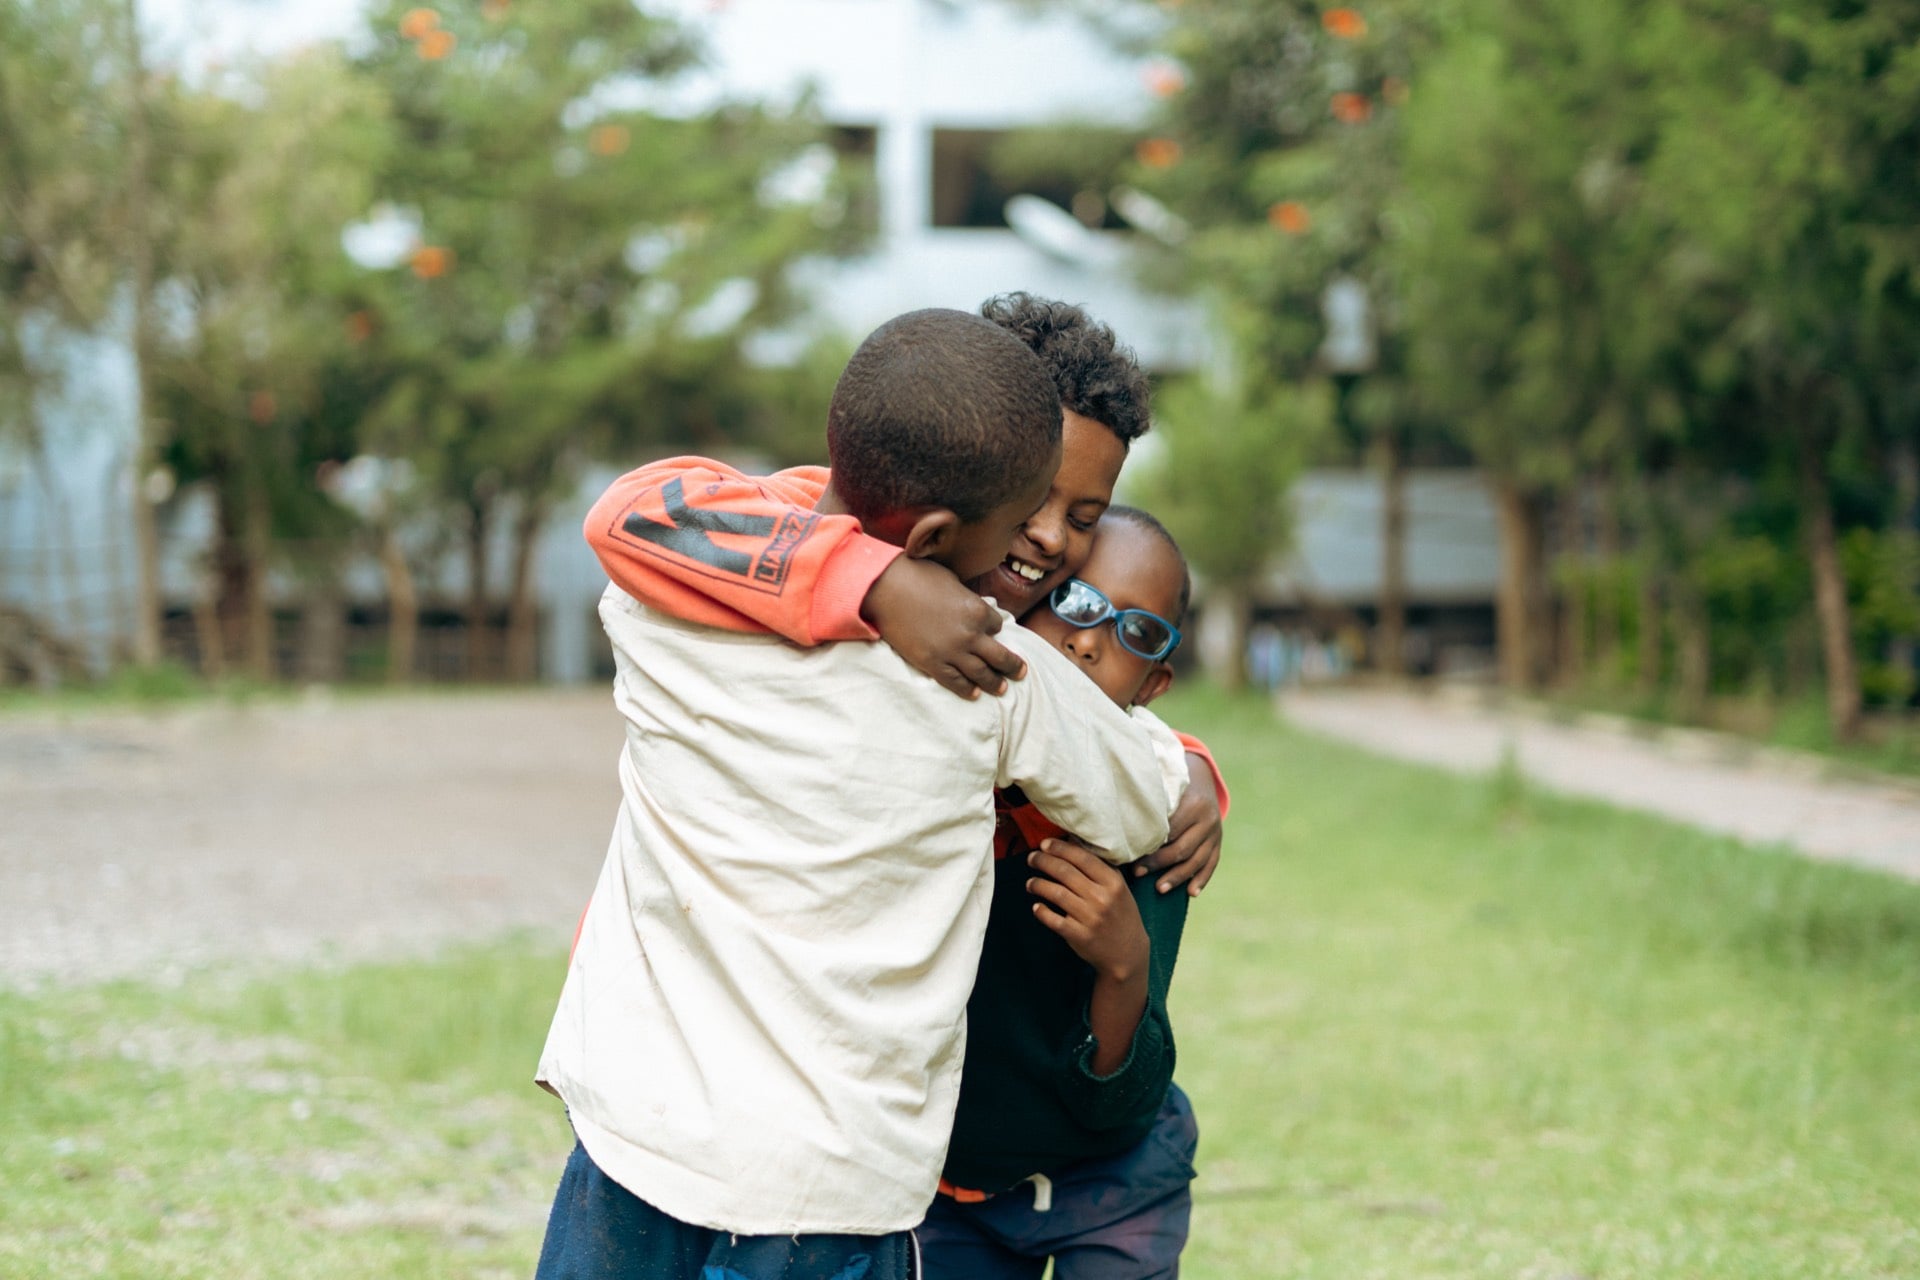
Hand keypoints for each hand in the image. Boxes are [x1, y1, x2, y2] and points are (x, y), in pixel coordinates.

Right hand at [861, 555, 1025, 698]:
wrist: (886, 589)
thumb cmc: (918, 576)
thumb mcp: (954, 581)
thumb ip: (967, 598)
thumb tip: (972, 607)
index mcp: (978, 610)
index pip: (998, 625)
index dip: (995, 627)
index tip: (992, 630)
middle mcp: (971, 635)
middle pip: (1000, 656)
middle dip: (1012, 666)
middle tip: (1021, 672)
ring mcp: (952, 652)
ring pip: (981, 674)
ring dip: (995, 683)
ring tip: (1002, 689)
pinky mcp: (932, 663)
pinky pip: (955, 682)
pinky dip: (967, 689)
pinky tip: (974, 694)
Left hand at [1027, 838, 1149, 983]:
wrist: (1127, 953)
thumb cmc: (1120, 914)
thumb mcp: (1119, 888)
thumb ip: (1100, 867)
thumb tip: (1072, 842)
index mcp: (1113, 882)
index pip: (1082, 857)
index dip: (1060, 848)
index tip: (1045, 844)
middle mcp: (1102, 898)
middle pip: (1065, 872)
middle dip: (1043, 861)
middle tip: (1032, 858)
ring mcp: (1090, 918)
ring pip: (1056, 893)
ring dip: (1038, 885)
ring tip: (1030, 883)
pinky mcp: (1079, 935)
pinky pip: (1053, 919)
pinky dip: (1041, 911)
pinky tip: (1036, 906)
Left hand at [1133, 752, 1222, 896]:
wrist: (1201, 779)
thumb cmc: (1171, 785)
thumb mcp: (1163, 789)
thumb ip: (1149, 807)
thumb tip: (1120, 828)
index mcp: (1194, 804)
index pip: (1170, 831)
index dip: (1151, 847)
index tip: (1131, 858)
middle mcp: (1208, 819)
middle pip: (1182, 848)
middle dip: (1159, 863)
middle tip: (1138, 873)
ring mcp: (1215, 832)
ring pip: (1197, 860)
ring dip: (1178, 877)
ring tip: (1160, 889)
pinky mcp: (1218, 842)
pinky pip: (1211, 863)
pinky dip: (1201, 879)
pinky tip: (1191, 893)